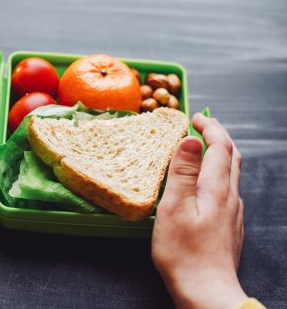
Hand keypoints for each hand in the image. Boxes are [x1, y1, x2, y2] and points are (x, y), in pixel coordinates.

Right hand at [152, 113, 246, 308]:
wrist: (206, 292)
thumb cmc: (184, 252)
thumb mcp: (174, 208)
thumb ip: (183, 173)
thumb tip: (191, 140)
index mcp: (216, 189)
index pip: (220, 147)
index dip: (209, 128)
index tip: (196, 118)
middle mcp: (231, 197)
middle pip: (232, 157)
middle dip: (219, 136)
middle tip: (203, 127)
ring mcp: (233, 213)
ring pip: (232, 174)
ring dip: (220, 155)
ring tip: (203, 150)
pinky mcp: (230, 226)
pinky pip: (229, 190)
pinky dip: (219, 174)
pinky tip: (207, 184)